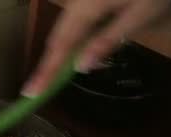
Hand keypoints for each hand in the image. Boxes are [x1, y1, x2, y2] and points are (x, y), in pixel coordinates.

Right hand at [22, 0, 170, 95]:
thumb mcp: (139, 14)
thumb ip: (107, 40)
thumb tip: (81, 66)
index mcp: (87, 8)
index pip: (60, 47)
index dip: (45, 72)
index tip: (30, 93)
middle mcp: (77, 2)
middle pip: (57, 36)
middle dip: (47, 64)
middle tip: (37, 88)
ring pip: (64, 28)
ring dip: (59, 52)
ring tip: (52, 74)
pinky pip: (73, 19)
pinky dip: (70, 37)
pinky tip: (76, 49)